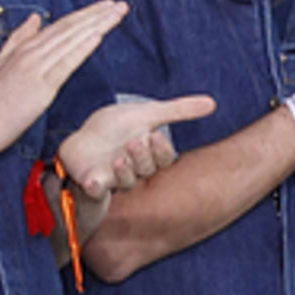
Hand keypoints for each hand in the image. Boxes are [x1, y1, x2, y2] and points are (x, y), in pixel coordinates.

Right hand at [0, 0, 124, 156]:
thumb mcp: (1, 64)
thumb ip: (18, 40)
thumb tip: (35, 19)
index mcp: (24, 48)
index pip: (61, 26)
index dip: (85, 14)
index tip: (105, 6)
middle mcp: (31, 52)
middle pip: (69, 28)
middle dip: (96, 14)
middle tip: (119, 4)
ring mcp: (35, 67)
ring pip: (71, 40)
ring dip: (96, 24)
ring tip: (117, 13)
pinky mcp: (40, 85)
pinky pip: (65, 63)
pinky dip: (82, 48)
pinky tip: (98, 36)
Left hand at [56, 92, 214, 203]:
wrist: (81, 140)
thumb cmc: (114, 128)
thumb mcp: (146, 114)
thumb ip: (178, 110)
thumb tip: (213, 103)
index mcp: (150, 155)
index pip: (163, 158)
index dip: (161, 150)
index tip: (154, 136)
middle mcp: (136, 170)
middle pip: (146, 170)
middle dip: (142, 158)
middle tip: (134, 142)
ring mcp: (114, 179)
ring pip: (127, 182)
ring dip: (124, 172)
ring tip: (118, 159)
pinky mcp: (93, 183)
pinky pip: (96, 192)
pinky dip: (95, 189)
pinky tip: (93, 183)